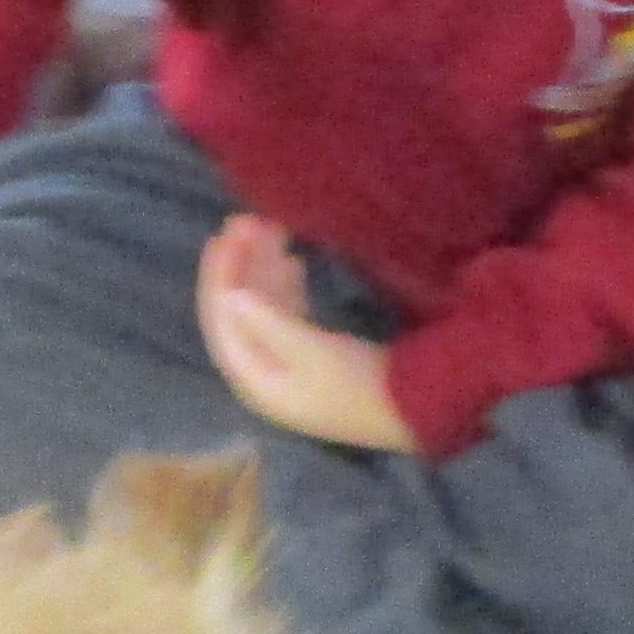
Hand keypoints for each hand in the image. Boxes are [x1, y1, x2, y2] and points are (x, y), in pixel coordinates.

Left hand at [195, 215, 415, 454]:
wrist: (411, 413)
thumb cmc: (359, 386)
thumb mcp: (313, 352)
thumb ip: (269, 323)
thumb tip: (229, 294)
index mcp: (253, 376)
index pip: (222, 318)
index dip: (222, 273)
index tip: (226, 232)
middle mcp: (261, 372)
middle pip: (238, 310)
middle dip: (242, 264)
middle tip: (252, 220)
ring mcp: (285, 364)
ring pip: (262, 309)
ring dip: (264, 270)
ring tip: (274, 229)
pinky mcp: (310, 358)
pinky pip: (284, 314)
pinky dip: (284, 287)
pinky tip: (293, 263)